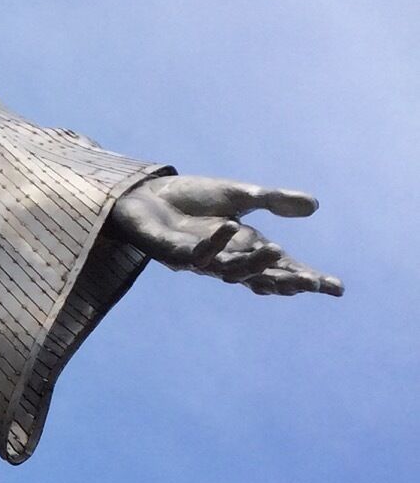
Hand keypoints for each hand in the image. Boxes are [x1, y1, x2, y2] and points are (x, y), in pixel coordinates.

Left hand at [109, 175, 342, 296]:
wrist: (145, 195)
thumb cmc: (191, 198)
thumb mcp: (240, 194)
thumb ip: (274, 200)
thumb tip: (314, 205)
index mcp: (245, 247)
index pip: (282, 267)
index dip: (307, 277)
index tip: (336, 288)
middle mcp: (227, 258)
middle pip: (262, 277)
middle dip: (288, 280)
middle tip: (313, 283)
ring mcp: (201, 260)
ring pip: (234, 271)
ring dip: (256, 263)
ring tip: (280, 251)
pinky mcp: (175, 254)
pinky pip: (199, 254)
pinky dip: (215, 242)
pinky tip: (230, 226)